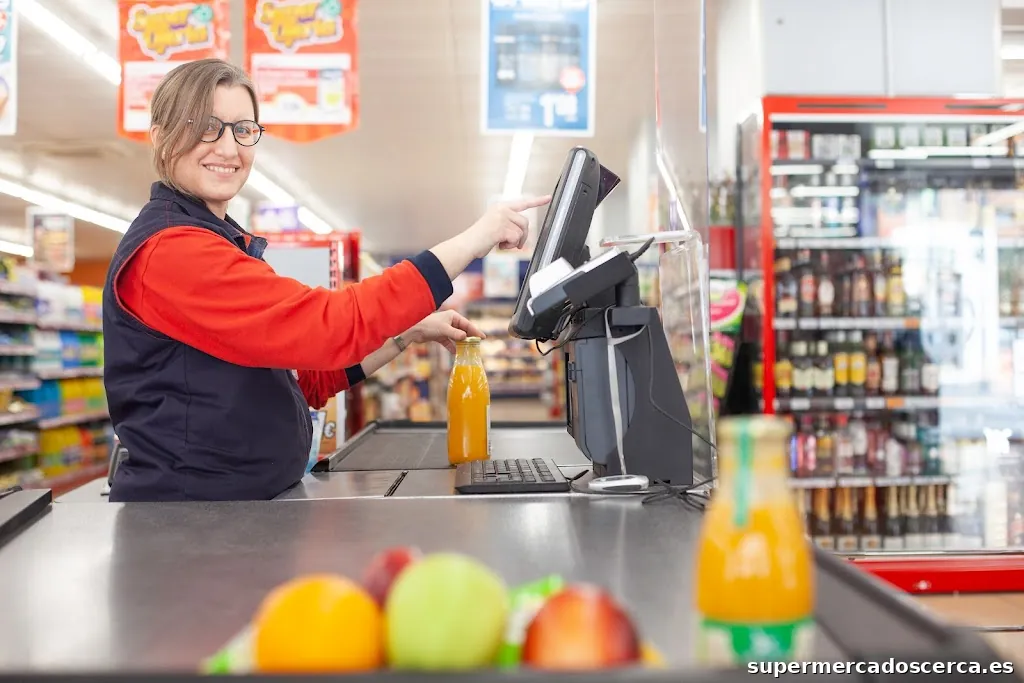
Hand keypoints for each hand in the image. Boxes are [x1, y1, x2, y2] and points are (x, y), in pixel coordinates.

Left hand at [404, 310, 485, 352]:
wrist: (414, 330)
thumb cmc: (429, 326)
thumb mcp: (444, 330)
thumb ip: (455, 334)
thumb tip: (465, 338)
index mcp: (453, 316)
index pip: (467, 324)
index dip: (475, 331)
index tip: (483, 337)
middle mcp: (450, 321)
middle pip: (463, 330)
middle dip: (470, 337)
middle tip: (478, 344)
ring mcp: (445, 329)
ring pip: (457, 337)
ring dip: (462, 343)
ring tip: (469, 350)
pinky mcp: (440, 336)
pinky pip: (449, 342)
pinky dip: (452, 347)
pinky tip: (456, 353)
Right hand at [428, 195, 550, 279]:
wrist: (467, 245)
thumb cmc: (480, 239)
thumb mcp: (496, 227)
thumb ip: (509, 225)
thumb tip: (523, 233)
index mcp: (500, 207)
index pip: (523, 203)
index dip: (537, 201)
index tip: (548, 197)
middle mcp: (501, 209)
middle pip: (525, 222)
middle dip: (522, 236)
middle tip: (513, 244)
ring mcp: (501, 217)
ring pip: (521, 231)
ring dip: (515, 241)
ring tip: (502, 243)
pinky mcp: (501, 227)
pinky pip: (516, 238)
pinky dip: (510, 245)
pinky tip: (499, 245)